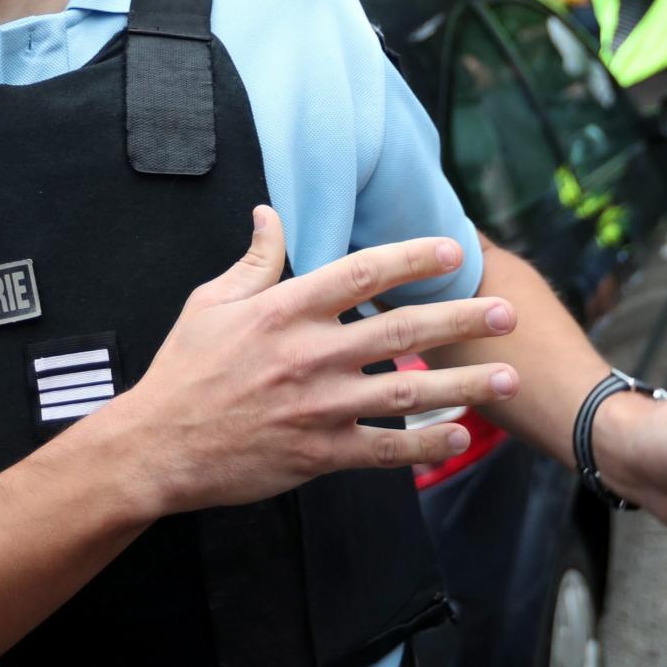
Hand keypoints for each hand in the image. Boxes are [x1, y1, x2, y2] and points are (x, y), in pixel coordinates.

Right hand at [110, 207, 518, 515]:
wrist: (157, 446)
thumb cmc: (183, 371)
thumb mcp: (210, 302)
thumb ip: (252, 260)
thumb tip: (268, 214)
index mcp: (283, 310)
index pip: (360, 273)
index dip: (411, 258)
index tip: (452, 249)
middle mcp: (309, 354)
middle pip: (401, 329)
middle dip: (461, 320)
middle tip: (507, 314)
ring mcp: (318, 406)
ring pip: (406, 390)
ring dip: (463, 384)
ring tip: (509, 377)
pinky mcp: (319, 452)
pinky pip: (384, 448)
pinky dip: (425, 444)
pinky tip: (460, 436)